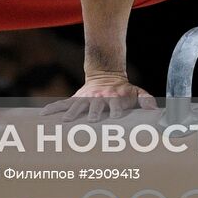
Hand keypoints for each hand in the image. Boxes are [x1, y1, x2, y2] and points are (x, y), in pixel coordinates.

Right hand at [40, 73, 158, 121]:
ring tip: (64, 122)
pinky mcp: (76, 99)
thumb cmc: (123, 90)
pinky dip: (53, 108)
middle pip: (95, 106)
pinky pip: (63, 104)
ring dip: (72, 113)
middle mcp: (99, 99)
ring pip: (77, 106)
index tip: (116, 118)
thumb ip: (146, 100)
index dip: (116, 111)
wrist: (106, 75)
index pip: (115, 105)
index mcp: (114, 99)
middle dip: (93, 113)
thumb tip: (154, 109)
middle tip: (91, 121)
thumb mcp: (136, 92)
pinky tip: (43, 115)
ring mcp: (86, 99)